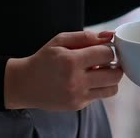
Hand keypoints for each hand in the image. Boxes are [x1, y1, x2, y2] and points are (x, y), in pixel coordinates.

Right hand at [4, 30, 121, 110]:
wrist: (25, 84)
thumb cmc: (44, 59)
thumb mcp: (60, 40)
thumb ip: (86, 36)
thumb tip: (110, 35)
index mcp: (71, 61)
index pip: (106, 54)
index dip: (108, 49)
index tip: (101, 49)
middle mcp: (75, 80)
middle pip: (115, 73)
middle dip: (114, 64)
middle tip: (105, 61)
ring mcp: (77, 95)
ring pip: (112, 88)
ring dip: (110, 78)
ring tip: (99, 71)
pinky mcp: (77, 105)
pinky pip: (100, 96)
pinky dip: (99, 87)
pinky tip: (88, 81)